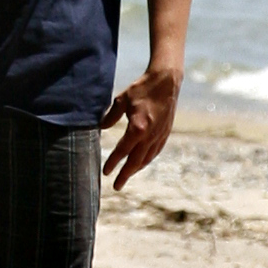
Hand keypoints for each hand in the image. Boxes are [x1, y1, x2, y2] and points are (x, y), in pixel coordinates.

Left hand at [100, 60, 182, 185]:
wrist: (166, 82)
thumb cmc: (142, 88)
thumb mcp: (122, 99)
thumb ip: (111, 116)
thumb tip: (101, 127)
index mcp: (137, 128)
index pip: (122, 151)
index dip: (113, 163)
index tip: (105, 172)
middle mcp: (149, 136)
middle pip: (135, 161)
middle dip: (124, 175)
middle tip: (116, 186)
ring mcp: (159, 135)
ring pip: (146, 159)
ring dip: (136, 169)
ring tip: (127, 175)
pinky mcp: (165, 133)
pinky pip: (155, 152)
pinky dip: (147, 160)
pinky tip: (142, 162)